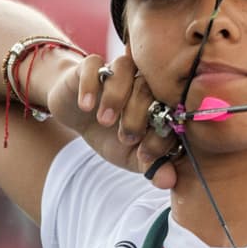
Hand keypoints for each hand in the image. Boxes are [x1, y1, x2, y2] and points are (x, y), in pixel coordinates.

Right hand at [46, 45, 178, 188]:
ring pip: (125, 68)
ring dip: (116, 96)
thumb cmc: (111, 135)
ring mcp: (117, 71)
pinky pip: (93, 65)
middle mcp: (142, 81)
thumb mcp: (129, 156)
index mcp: (159, 102)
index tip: (144, 154)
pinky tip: (86, 106)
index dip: (160, 132)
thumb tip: (169, 182)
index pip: (169, 110)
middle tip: (125, 137)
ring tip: (104, 121)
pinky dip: (90, 85)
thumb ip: (151, 166)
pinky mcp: (90, 66)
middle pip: (148, 87)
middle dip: (137, 115)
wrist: (76, 115)